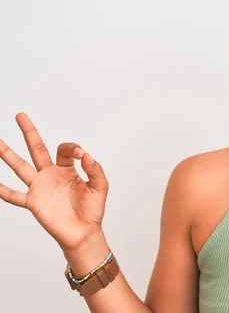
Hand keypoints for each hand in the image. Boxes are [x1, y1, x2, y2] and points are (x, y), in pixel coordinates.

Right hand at [0, 113, 109, 252]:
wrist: (84, 232)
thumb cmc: (92, 210)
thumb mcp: (100, 186)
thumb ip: (95, 170)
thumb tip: (87, 155)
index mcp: (68, 169)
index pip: (65, 150)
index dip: (73, 148)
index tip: (81, 155)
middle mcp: (51, 174)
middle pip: (37, 149)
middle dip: (29, 132)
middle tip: (20, 115)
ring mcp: (40, 187)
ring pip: (20, 166)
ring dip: (7, 154)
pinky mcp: (33, 202)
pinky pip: (14, 195)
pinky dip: (2, 190)